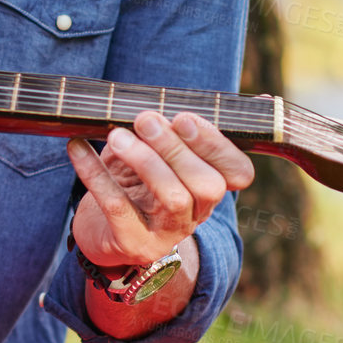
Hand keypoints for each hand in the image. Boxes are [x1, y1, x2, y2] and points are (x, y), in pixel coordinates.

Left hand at [66, 109, 254, 268]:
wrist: (101, 235)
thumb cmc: (136, 183)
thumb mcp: (164, 155)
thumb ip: (189, 127)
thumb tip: (265, 99)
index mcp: (207, 189)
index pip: (238, 173)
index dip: (217, 145)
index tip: (185, 117)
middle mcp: (194, 214)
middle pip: (206, 185)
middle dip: (177, 148)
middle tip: (144, 119)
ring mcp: (165, 233)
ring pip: (171, 197)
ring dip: (144, 160)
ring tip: (116, 135)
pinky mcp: (130, 244)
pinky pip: (117, 207)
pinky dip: (96, 173)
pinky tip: (77, 148)